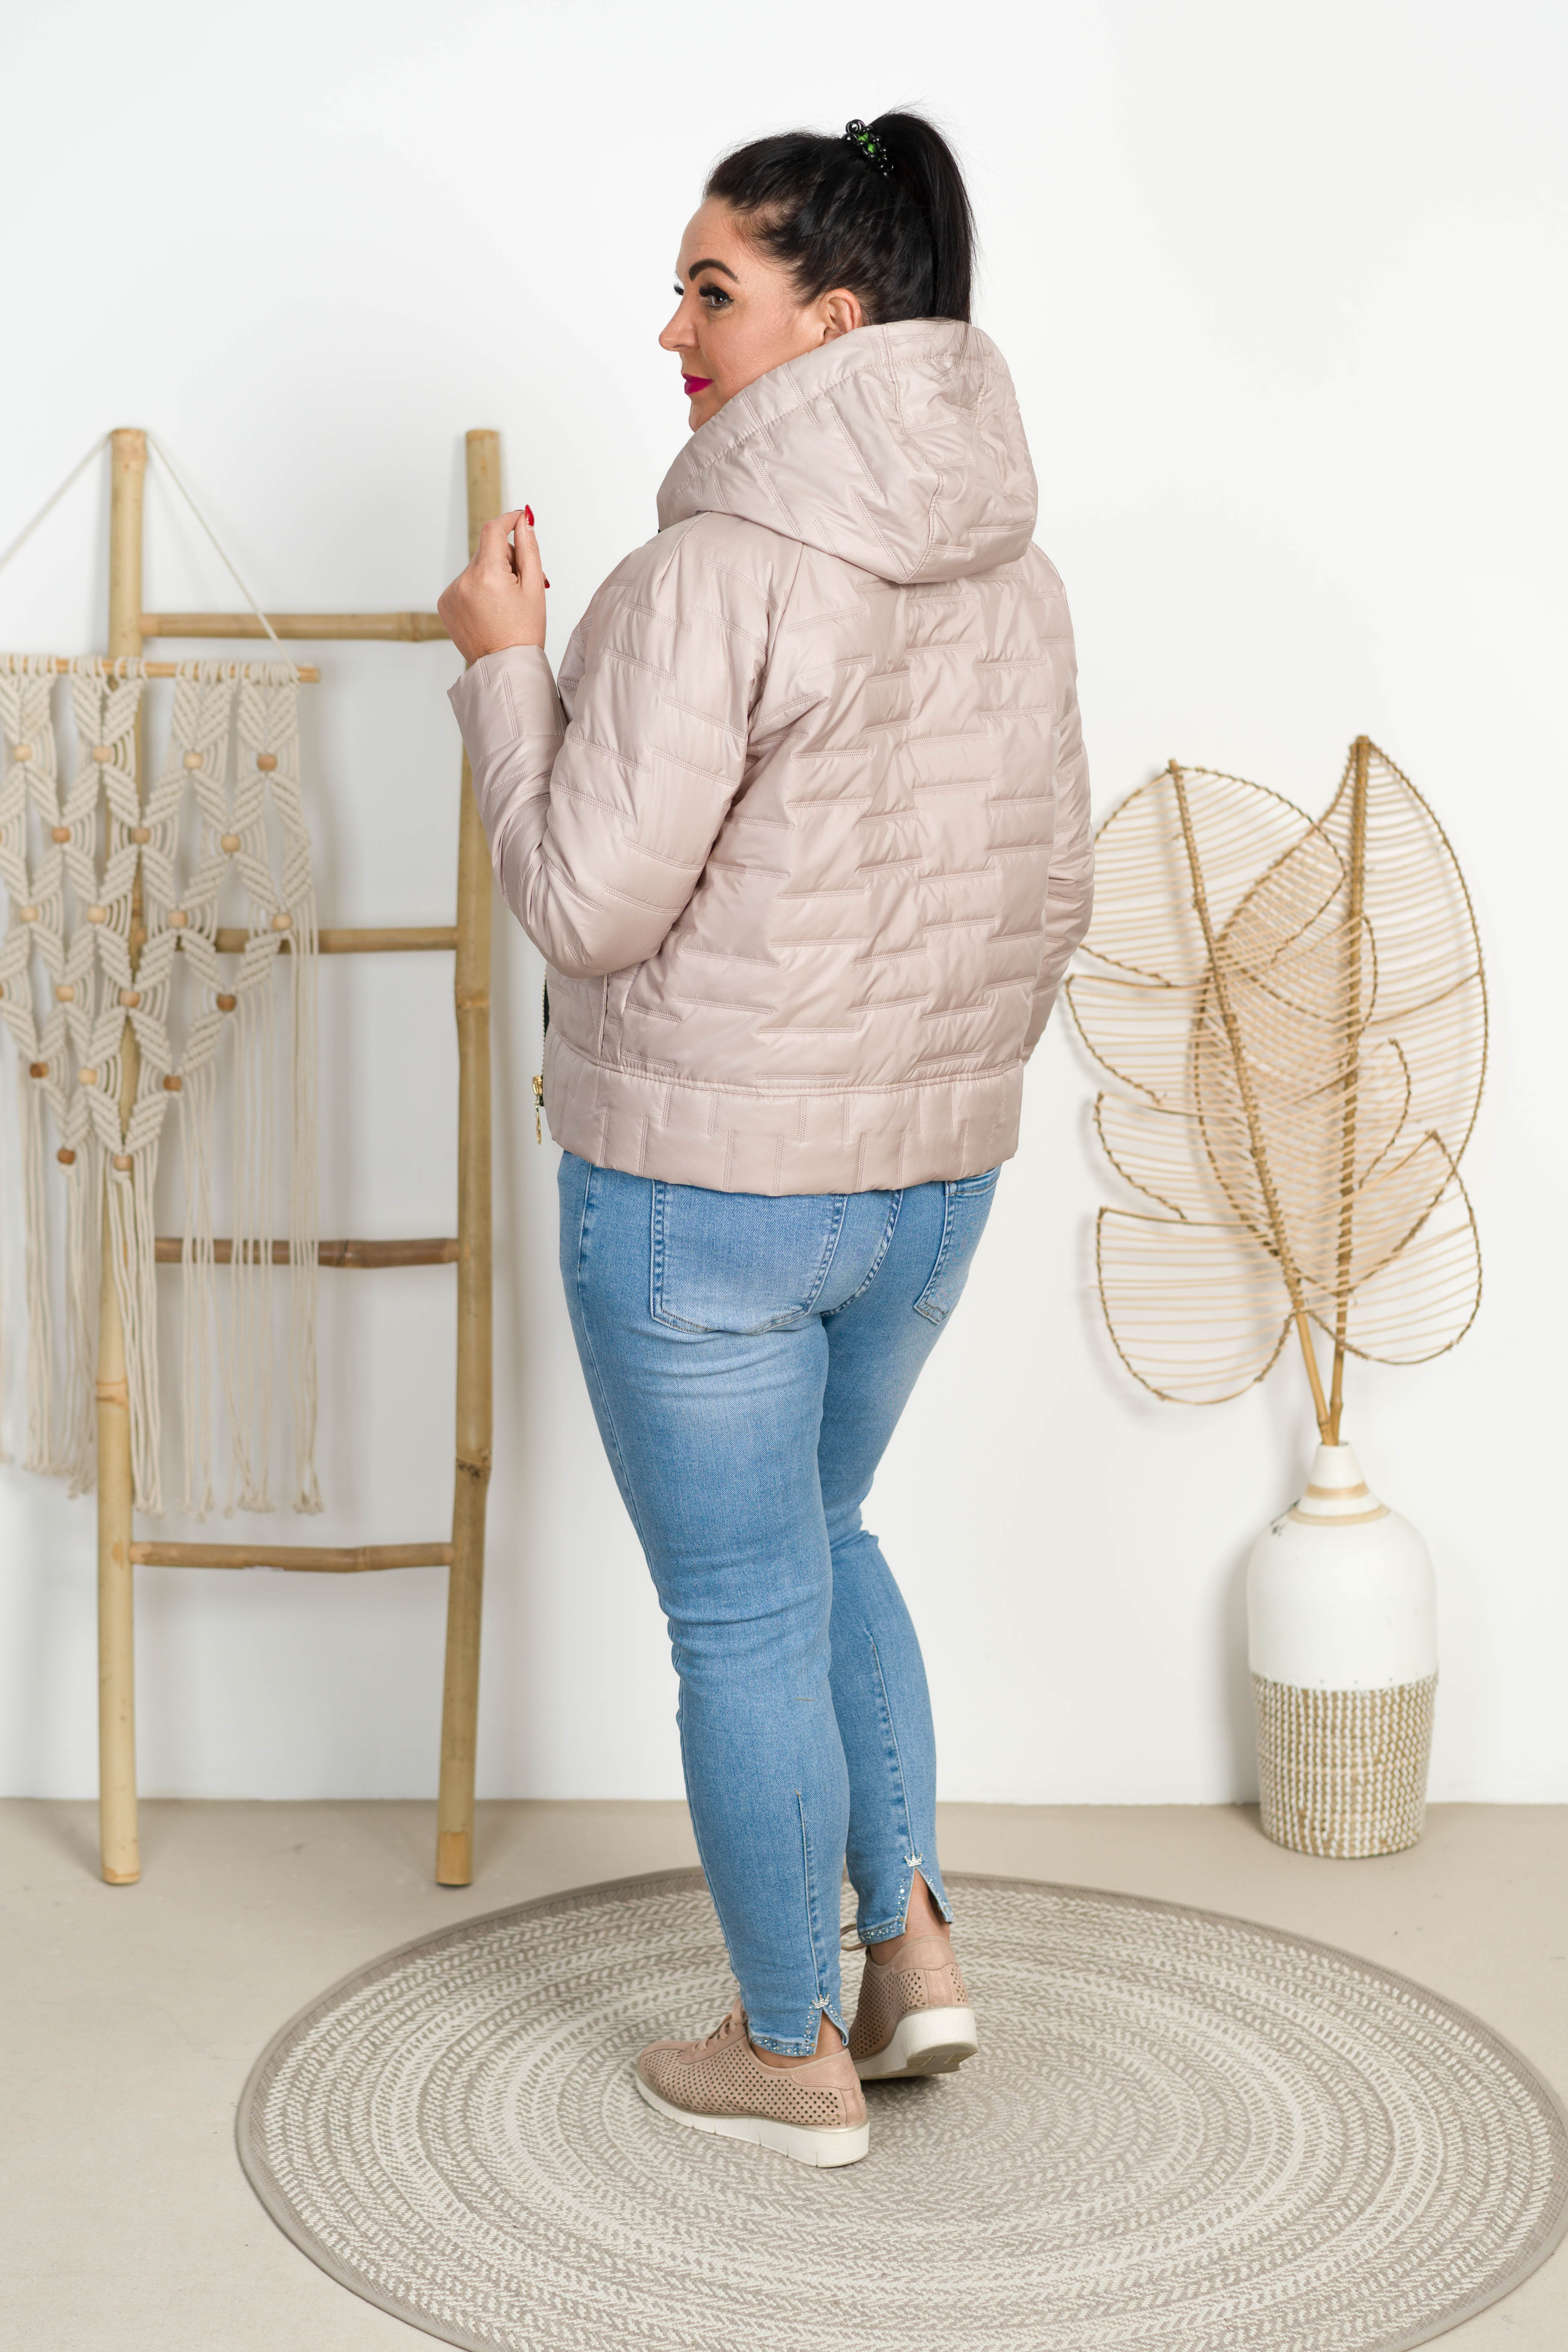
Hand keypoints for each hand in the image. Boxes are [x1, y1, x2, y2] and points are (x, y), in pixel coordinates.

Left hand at [437, 508, 546, 663]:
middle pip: (487, 551)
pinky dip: (478, 589)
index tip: (519, 519)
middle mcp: (463, 581)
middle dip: (506, 559)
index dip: (508, 520)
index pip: (493, 530)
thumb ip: (528, 548)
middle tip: (523, 583)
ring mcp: (451, 593)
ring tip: (505, 603)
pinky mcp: (445, 603)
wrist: (504, 668)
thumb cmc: (524, 633)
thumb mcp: (534, 587)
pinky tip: (490, 609)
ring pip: (476, 568)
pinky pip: (465, 584)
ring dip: (492, 575)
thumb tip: (523, 520)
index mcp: (487, 575)